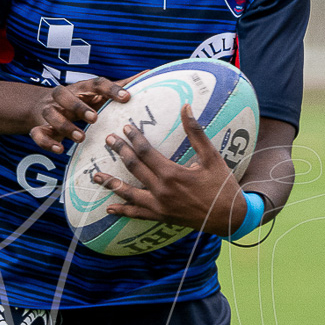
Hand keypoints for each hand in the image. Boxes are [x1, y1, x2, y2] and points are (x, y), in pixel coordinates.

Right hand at [28, 77, 130, 154]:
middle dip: (79, 106)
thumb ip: (119, 87)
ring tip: (81, 138)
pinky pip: (38, 134)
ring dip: (65, 126)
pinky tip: (60, 150)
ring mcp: (49, 111)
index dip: (111, 89)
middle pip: (66, 94)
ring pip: (51, 114)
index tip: (127, 98)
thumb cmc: (78, 100)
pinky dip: (47, 142)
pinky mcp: (39, 127)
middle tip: (94, 118)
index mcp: (81, 88)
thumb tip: (147, 73)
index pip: (95, 84)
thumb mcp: (97, 94)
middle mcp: (62, 97)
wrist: (41, 106)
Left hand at [93, 104, 252, 237]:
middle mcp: (161, 190)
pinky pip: (137, 214)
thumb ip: (196, 133)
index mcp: (172, 174)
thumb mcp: (211, 157)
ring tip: (95, 176)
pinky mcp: (161, 217)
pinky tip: (109, 208)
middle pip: (134, 167)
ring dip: (111, 183)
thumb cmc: (222, 186)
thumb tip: (187, 107)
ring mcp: (159, 206)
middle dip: (120, 152)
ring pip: (128, 193)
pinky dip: (122, 211)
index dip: (134, 138)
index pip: (146, 152)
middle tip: (108, 140)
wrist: (229, 217)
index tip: (125, 127)